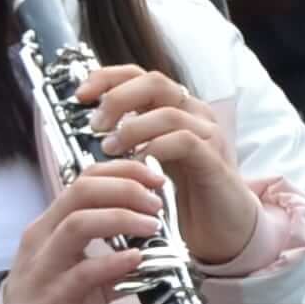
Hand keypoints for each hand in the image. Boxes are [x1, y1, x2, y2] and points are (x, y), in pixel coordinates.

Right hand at [0, 164, 170, 303]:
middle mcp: (45, 235)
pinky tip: (136, 260)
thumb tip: (154, 247)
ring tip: (152, 226)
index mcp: (53, 222)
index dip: (123, 172)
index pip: (86, 178)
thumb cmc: (52, 298)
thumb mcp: (84, 270)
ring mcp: (46, 263)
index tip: (155, 179)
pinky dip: (113, 262)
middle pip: (82, 191)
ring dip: (121, 219)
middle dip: (125, 189)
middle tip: (156, 203)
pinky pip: (83, 271)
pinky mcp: (53, 293)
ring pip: (78, 224)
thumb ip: (115, 257)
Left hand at [76, 65, 261, 265]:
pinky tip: (138, 164)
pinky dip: (156, 149)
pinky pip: (185, 141)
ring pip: (168, 112)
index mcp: (175, 108)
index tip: (81, 95)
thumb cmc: (184, 193)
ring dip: (132, 128)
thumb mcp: (150, 158)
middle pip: (154, 82)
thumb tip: (93, 125)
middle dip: (118, 99)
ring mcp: (207, 134)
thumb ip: (130, 138)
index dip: (107, 79)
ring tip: (110, 149)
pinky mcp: (214, 159)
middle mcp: (193, 114)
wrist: (223, 228)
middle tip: (96, 125)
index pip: (140, 75)